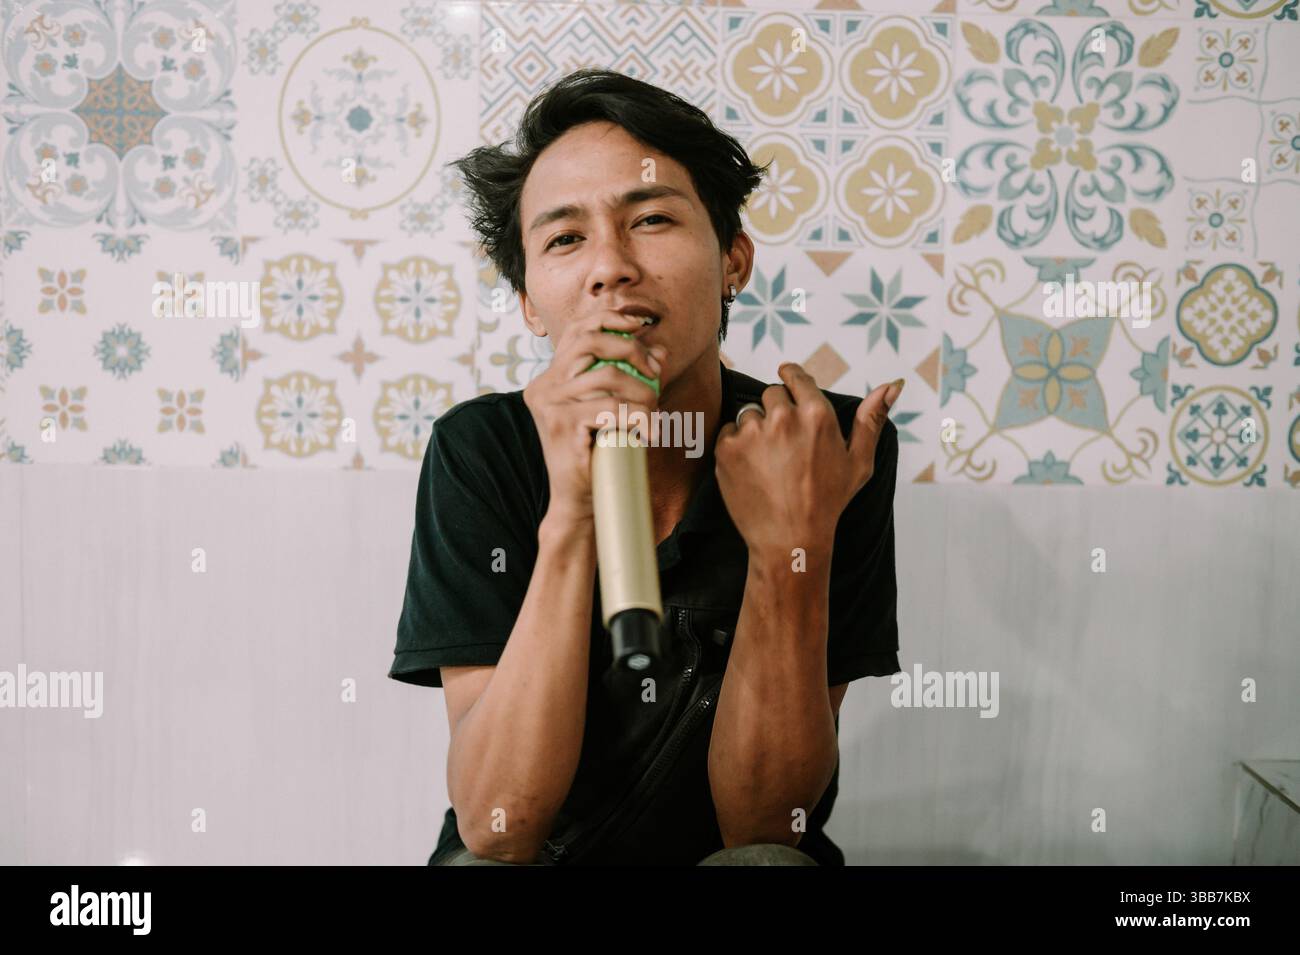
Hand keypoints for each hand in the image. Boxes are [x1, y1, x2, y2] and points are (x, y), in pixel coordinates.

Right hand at [523, 311, 667, 525]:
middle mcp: (544, 386)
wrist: (579, 500)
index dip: (609, 319)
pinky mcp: (562, 423)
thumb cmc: (598, 454)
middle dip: (631, 350)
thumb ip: (632, 378)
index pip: (577, 331)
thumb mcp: (616, 409)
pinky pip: (610, 408)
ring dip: (641, 392)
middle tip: (656, 372)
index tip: (639, 326)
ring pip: (607, 376)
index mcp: (551, 378)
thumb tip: (659, 350)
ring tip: (653, 411)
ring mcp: (549, 404)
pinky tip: (649, 432)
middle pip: (589, 342)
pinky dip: (638, 417)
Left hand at [714, 363, 901, 558]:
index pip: (795, 376)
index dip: (791, 379)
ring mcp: (752, 432)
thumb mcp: (859, 462)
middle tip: (785, 445)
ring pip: (749, 413)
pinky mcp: (727, 448)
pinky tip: (752, 470)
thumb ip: (871, 419)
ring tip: (770, 462)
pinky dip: (736, 447)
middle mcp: (783, 417)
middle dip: (777, 412)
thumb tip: (893, 384)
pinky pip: (728, 432)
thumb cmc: (828, 502)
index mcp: (817, 414)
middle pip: (771, 395)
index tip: (787, 381)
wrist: (790, 540)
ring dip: (756, 430)